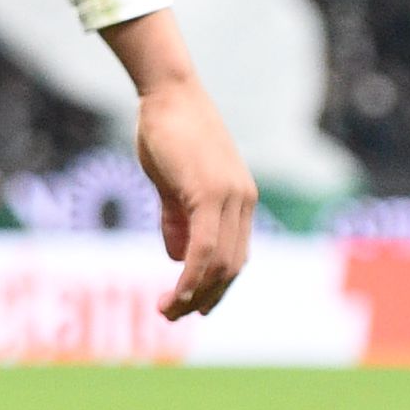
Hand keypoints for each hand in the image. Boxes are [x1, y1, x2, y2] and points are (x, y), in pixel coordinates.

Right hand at [116, 22, 257, 318]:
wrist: (168, 93)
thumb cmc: (166, 130)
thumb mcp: (171, 180)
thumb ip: (176, 217)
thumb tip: (177, 254)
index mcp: (238, 200)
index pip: (233, 255)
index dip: (214, 286)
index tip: (191, 306)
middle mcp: (243, 202)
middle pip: (231, 266)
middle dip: (204, 298)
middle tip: (174, 316)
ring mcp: (230, 197)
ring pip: (220, 262)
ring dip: (194, 293)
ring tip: (168, 311)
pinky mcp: (211, 193)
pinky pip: (204, 247)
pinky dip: (191, 275)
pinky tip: (175, 291)